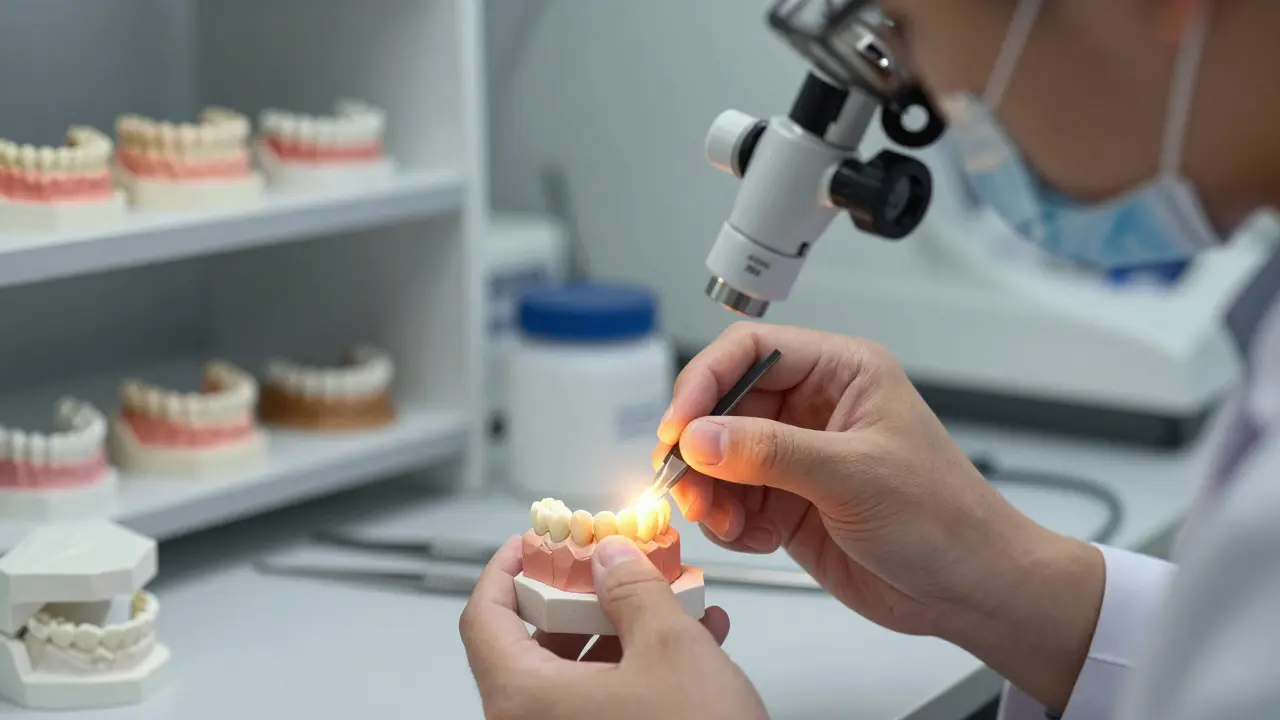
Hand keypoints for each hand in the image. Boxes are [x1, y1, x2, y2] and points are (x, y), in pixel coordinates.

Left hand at [459, 535, 767, 719]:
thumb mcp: (670, 648)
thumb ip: (632, 589)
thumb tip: (609, 557)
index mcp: (524, 700)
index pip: (483, 618)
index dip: (506, 569)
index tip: (532, 543)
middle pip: (530, 644)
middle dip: (580, 596)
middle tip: (609, 566)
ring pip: (574, 676)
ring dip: (620, 630)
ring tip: (668, 600)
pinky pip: (601, 705)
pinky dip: (636, 669)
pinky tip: (690, 644)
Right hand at [656, 322, 1104, 709]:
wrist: (970, 589)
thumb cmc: (945, 518)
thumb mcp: (854, 475)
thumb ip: (770, 452)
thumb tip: (699, 437)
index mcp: (841, 371)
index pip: (751, 349)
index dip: (706, 380)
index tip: (678, 426)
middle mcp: (814, 408)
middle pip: (724, 405)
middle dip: (699, 447)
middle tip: (683, 482)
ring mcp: (798, 457)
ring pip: (719, 458)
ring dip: (708, 491)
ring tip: (721, 519)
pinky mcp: (788, 503)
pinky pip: (732, 501)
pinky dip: (728, 522)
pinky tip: (751, 538)